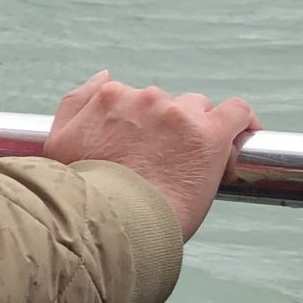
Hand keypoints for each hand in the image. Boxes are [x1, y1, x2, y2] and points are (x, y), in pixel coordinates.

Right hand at [45, 71, 257, 238]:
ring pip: (200, 110)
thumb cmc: (82, 195)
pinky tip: (244, 136)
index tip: (147, 150)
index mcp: (110, 99)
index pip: (136, 100)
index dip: (144, 126)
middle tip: (167, 165)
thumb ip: (77, 102)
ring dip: (199, 130)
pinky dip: (243, 122)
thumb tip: (105, 76)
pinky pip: (237, 113)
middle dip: (169, 129)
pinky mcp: (209, 135)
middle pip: (167, 105)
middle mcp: (144, 100)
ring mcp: (178, 116)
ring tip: (198, 162)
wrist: (111, 226)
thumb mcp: (58, 144)